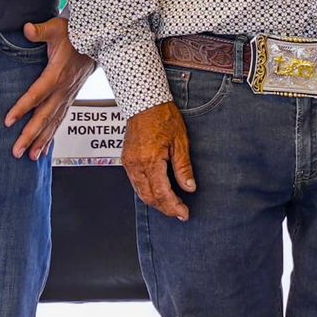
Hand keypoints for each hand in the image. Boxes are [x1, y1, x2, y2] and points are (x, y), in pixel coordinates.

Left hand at [4, 16, 95, 160]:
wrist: (97, 39)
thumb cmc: (74, 33)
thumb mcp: (57, 27)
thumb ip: (41, 31)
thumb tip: (27, 29)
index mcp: (57, 74)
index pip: (37, 94)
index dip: (23, 108)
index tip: (8, 121)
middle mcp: (63, 89)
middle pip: (45, 116)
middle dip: (30, 135)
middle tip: (16, 151)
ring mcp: (68, 96)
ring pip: (54, 122)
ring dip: (42, 141)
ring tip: (30, 157)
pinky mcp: (70, 98)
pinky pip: (60, 120)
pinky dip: (52, 135)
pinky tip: (44, 148)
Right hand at [122, 100, 195, 219]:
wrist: (144, 102)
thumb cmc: (163, 117)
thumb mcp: (180, 141)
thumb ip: (183, 167)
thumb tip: (190, 188)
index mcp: (150, 160)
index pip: (162, 193)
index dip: (174, 206)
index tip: (184, 214)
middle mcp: (136, 165)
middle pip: (149, 197)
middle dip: (165, 208)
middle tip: (180, 213)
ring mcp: (129, 163)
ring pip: (140, 193)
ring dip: (155, 202)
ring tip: (171, 206)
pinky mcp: (126, 160)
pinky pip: (135, 183)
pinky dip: (147, 192)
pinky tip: (158, 193)